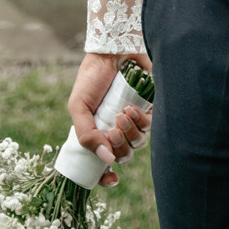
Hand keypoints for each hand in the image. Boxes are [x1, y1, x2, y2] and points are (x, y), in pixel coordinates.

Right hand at [66, 52, 153, 187]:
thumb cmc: (92, 76)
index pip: (102, 162)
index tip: (112, 179)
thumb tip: (107, 160)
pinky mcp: (149, 108)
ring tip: (122, 113)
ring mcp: (133, 120)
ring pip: (138, 144)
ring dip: (130, 133)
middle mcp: (116, 128)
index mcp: (98, 132)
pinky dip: (141, 121)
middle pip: (123, 155)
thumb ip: (87, 135)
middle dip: (119, 147)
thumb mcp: (79, 106)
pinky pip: (150, 127)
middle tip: (113, 129)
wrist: (112, 49)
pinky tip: (131, 107)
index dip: (106, 177)